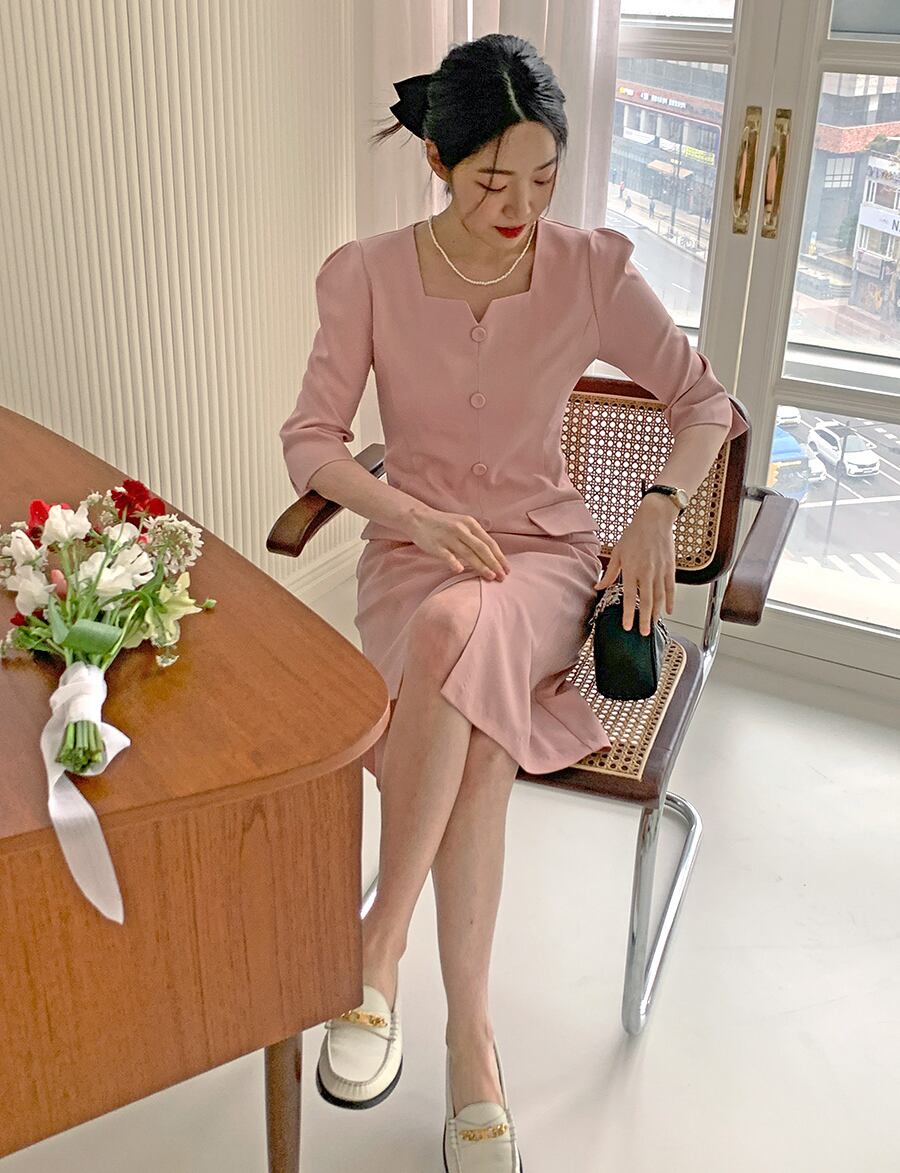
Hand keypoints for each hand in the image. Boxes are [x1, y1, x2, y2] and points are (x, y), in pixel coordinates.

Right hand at [404, 506, 510, 581]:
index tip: (507, 569)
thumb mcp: (462, 524)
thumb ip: (475, 537)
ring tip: (490, 577)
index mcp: (470, 524)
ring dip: (481, 566)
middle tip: (502, 576)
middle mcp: (461, 529)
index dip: (499, 556)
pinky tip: (460, 571)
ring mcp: (448, 537)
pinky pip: (447, 555)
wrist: (418, 518)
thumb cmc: (443, 524)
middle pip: (482, 548)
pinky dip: (454, 562)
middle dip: (494, 563)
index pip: (489, 542)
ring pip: (468, 553)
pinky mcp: (436, 545)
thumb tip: (491, 555)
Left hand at [593, 498, 676, 634]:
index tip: (627, 627)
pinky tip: (668, 611)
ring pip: (660, 597)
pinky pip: (671, 588)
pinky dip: (670, 601)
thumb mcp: (617, 552)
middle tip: (644, 634)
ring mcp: (660, 571)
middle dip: (644, 619)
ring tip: (653, 625)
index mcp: (631, 569)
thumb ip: (609, 572)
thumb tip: (598, 586)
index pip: (630, 597)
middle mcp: (646, 572)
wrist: (654, 520)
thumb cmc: (633, 534)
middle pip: (646, 601)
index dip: (629, 613)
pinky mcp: (670, 568)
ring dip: (657, 613)